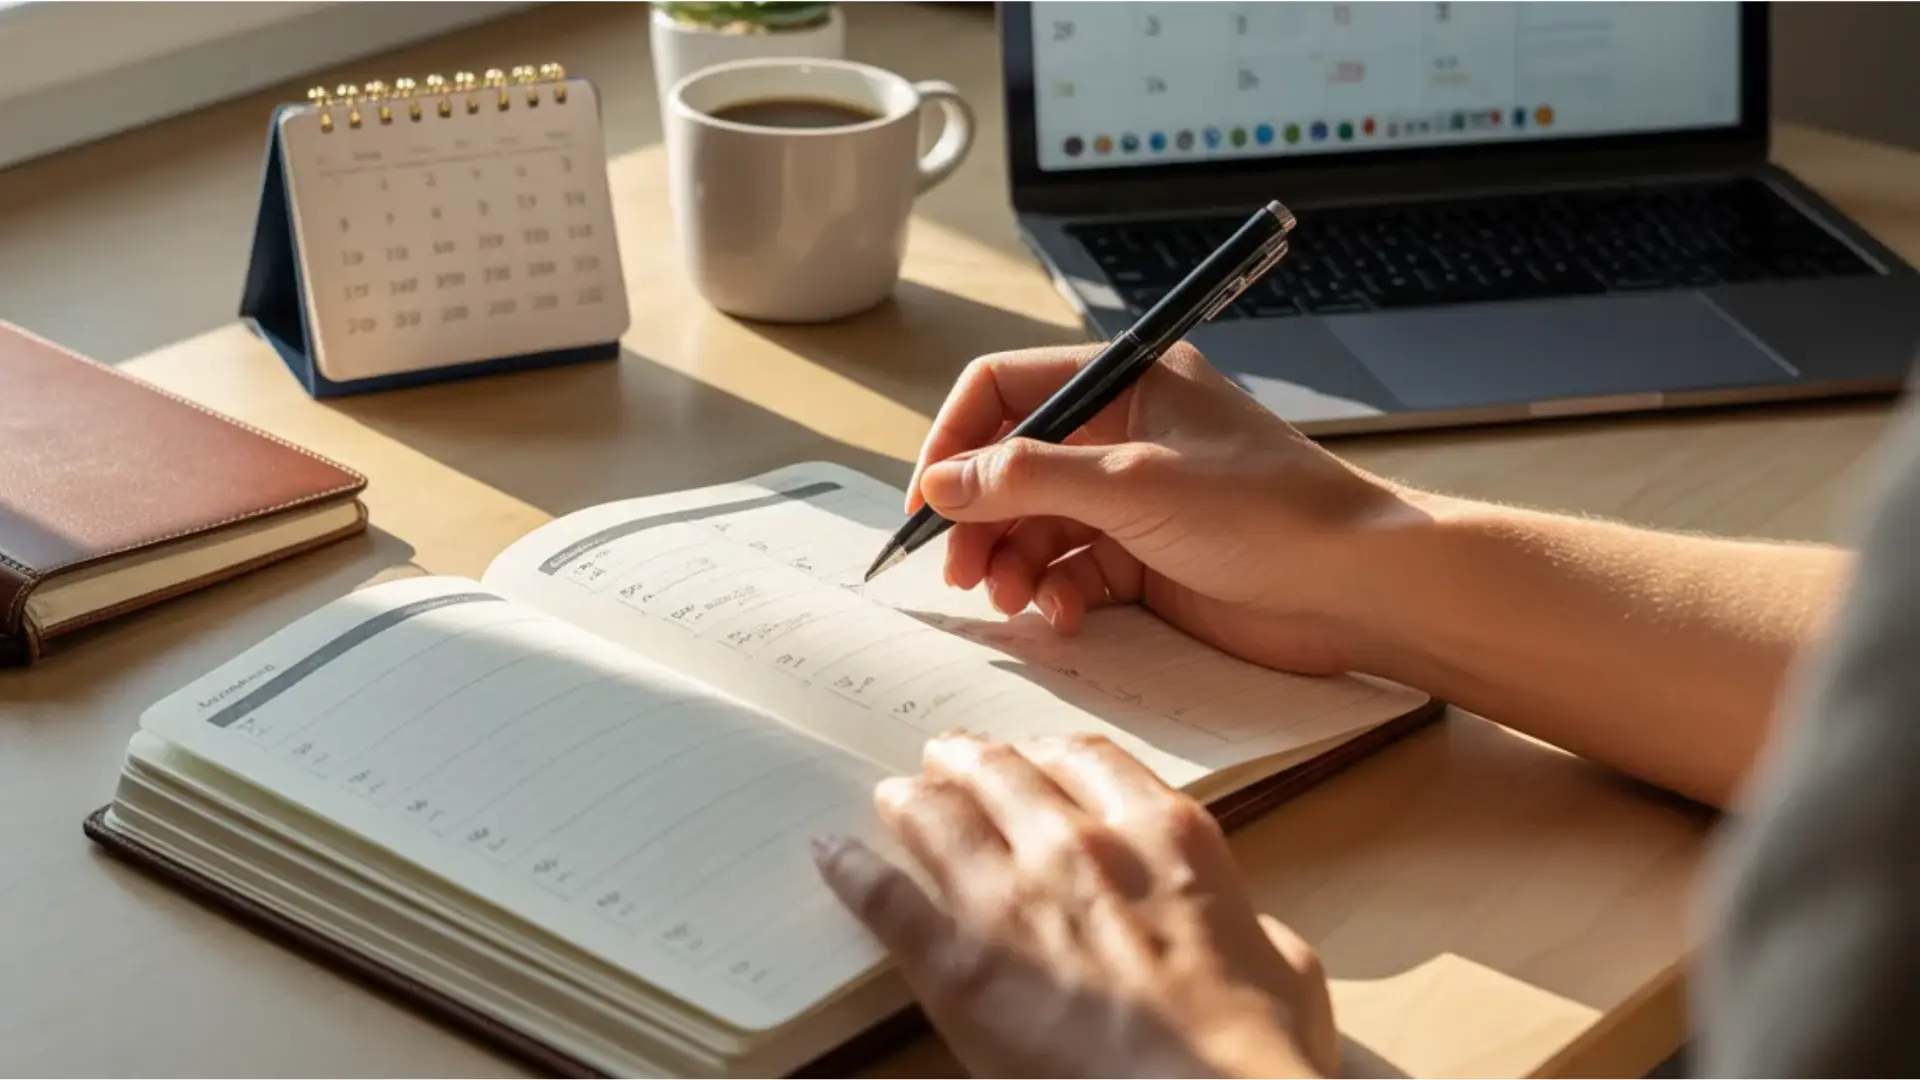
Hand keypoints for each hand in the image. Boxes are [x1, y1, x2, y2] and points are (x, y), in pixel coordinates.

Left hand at [812, 731, 1335, 1078]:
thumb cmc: (1255, 1052)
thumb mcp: (1285, 966)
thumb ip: (1248, 923)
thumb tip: (1249, 930)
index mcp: (1163, 835)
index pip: (1089, 759)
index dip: (1049, 753)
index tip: (1032, 755)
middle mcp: (1080, 845)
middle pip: (1004, 772)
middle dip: (970, 760)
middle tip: (948, 757)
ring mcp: (1012, 898)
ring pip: (938, 815)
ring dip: (912, 798)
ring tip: (895, 794)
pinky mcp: (956, 962)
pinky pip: (885, 898)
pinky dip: (851, 871)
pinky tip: (830, 855)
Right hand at [906, 343, 1414, 674]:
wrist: (1359, 588)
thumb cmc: (1268, 513)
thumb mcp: (1133, 485)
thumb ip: (1027, 479)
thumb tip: (943, 484)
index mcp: (1127, 382)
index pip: (1007, 389)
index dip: (957, 441)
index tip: (928, 501)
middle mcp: (1126, 434)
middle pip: (1014, 465)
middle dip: (980, 518)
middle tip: (960, 572)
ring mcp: (1137, 499)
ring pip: (1038, 524)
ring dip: (1012, 562)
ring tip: (1012, 599)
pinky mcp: (1151, 560)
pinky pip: (1075, 571)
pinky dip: (1058, 594)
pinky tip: (1066, 616)